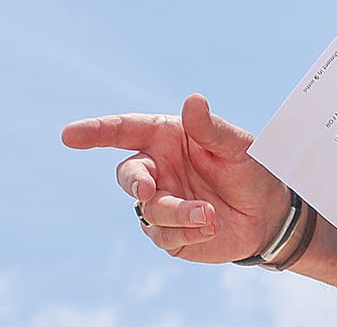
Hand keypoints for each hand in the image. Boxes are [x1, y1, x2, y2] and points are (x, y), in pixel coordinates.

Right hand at [61, 93, 288, 262]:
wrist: (267, 214)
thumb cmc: (250, 168)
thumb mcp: (238, 145)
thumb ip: (212, 128)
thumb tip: (192, 101)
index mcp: (166, 138)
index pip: (124, 131)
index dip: (95, 132)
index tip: (69, 136)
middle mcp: (157, 169)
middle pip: (128, 175)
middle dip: (135, 183)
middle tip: (147, 190)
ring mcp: (160, 202)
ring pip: (149, 210)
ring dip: (177, 213)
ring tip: (209, 215)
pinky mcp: (169, 234)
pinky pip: (164, 236)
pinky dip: (187, 232)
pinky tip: (211, 227)